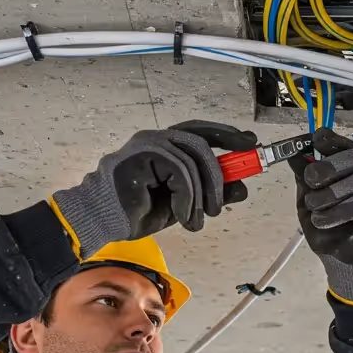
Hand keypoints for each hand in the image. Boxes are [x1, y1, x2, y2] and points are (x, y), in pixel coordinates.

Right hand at [52, 120, 258, 256]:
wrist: (102, 221)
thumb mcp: (183, 204)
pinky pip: (180, 172)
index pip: (201, 131)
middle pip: (201, 143)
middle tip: (222, 203)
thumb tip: (241, 187)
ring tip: (196, 220)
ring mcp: (148, 144)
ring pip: (192, 160)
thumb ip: (208, 193)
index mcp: (164, 145)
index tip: (249, 143)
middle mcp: (156, 139)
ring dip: (202, 195)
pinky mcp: (143, 156)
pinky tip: (181, 215)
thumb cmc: (136, 211)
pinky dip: (187, 197)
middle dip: (219, 173)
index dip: (227, 135)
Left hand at [289, 127, 352, 303]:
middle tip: (311, 179)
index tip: (315, 139)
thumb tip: (293, 154)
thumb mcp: (308, 203)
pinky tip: (328, 219)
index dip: (334, 140)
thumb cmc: (330, 231)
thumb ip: (304, 180)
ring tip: (316, 209)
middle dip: (332, 165)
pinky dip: (345, 208)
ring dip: (334, 193)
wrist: (343, 263)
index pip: (348, 147)